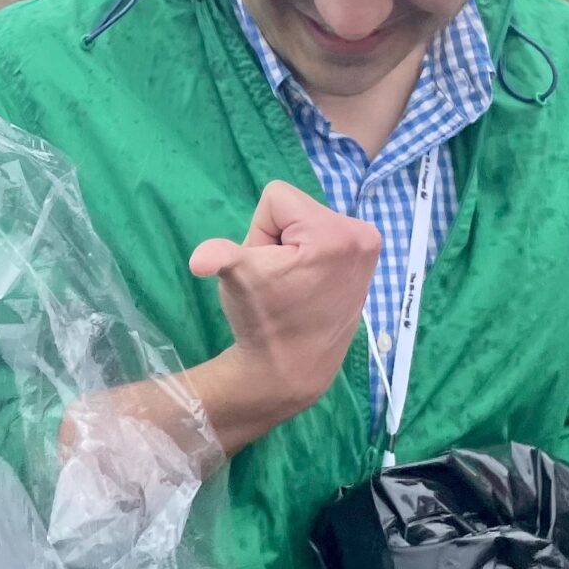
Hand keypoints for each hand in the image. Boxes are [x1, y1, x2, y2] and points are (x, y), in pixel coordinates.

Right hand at [183, 182, 378, 451]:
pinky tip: (311, 286)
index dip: (260, 233)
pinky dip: (312, 256)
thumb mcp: (238, 280)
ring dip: (293, 248)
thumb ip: (219, 258)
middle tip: (281, 279)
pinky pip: (324, 238)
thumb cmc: (264, 321)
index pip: (276, 199)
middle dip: (277, 240)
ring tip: (295, 285)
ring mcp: (369, 250)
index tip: (268, 267)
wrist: (291, 369)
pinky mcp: (368, 263)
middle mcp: (363, 235)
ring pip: (307, 224)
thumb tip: (199, 263)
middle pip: (294, 211)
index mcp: (334, 232)